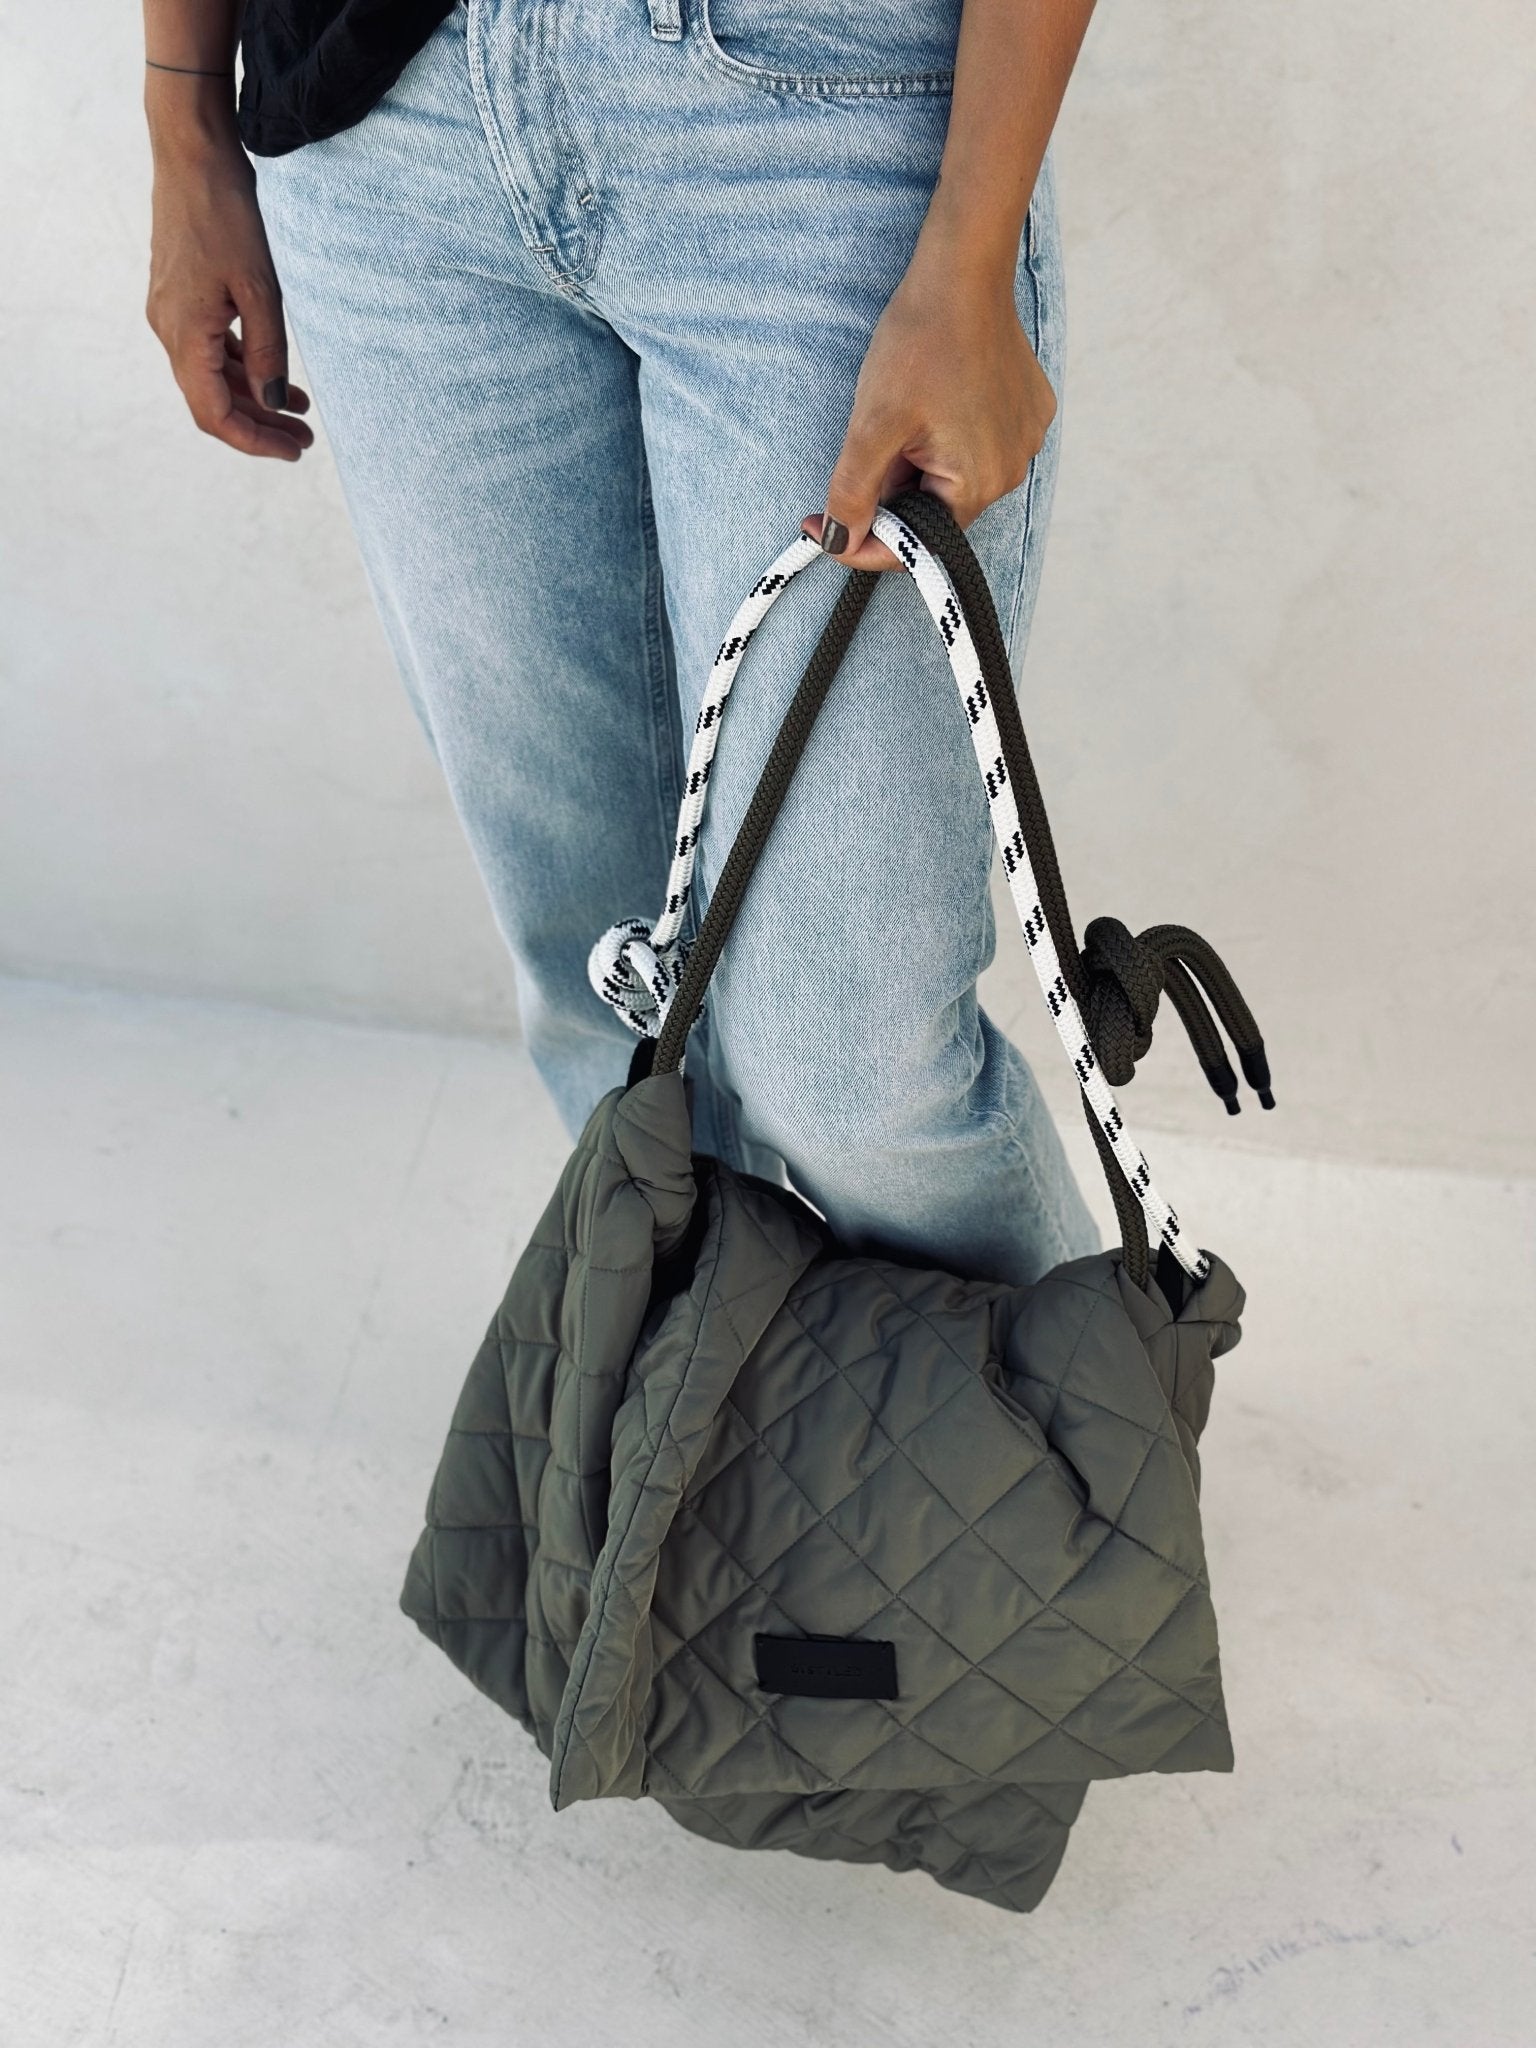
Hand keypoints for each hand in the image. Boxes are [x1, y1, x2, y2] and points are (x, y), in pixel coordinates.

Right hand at [145, 120, 312, 460]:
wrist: (192, 152)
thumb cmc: (226, 213)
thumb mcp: (259, 288)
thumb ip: (267, 351)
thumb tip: (275, 402)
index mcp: (183, 334)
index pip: (214, 413)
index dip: (255, 440)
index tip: (295, 449)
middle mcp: (169, 329)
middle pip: (213, 401)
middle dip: (260, 425)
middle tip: (305, 440)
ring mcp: (171, 311)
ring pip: (212, 376)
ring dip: (254, 397)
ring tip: (300, 411)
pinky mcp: (181, 295)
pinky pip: (209, 347)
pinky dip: (242, 366)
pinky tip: (274, 372)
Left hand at [803, 245, 1055, 570]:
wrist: (964, 271)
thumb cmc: (921, 341)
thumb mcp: (873, 422)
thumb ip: (854, 491)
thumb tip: (838, 541)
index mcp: (979, 482)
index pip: (913, 545)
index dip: (861, 543)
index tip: (819, 527)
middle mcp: (1012, 470)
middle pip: (932, 510)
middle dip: (889, 493)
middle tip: (862, 447)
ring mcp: (1025, 440)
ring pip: (951, 477)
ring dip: (915, 463)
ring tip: (901, 411)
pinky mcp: (1027, 413)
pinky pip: (977, 445)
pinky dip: (946, 436)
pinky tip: (932, 397)